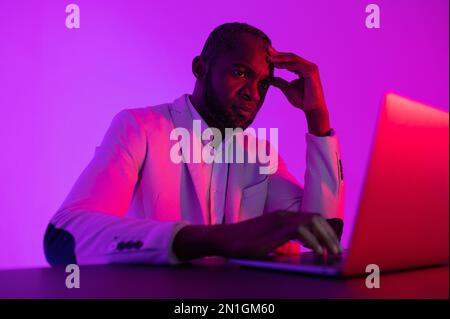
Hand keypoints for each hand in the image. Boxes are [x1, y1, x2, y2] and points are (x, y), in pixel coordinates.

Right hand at [219, 211, 342, 257]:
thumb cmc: (245, 242)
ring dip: (326, 237)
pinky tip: (317, 252)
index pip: (313, 218)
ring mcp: (279, 220)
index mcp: (284, 217)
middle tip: (338, 251)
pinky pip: (299, 230)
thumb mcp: (270, 240)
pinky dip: (312, 241)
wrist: (224, 239)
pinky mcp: (274, 230)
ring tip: (333, 252)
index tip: (335, 244)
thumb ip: (287, 241)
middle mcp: (284, 215)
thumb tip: (309, 252)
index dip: (327, 230)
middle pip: (317, 218)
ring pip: (312, 221)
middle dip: (331, 234)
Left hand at [267, 47, 330, 135]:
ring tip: (269, 59)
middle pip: (291, 57)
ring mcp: (311, 68)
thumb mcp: (287, 89)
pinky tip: (276, 65)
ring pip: (293, 59)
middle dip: (278, 54)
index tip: (267, 54)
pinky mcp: (312, 72)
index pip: (290, 59)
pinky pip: (297, 66)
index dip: (279, 56)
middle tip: (267, 50)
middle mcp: (308, 66)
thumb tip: (270, 79)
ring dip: (280, 58)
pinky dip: (286, 65)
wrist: (312, 109)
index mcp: (303, 68)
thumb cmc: (302, 100)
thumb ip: (280, 82)